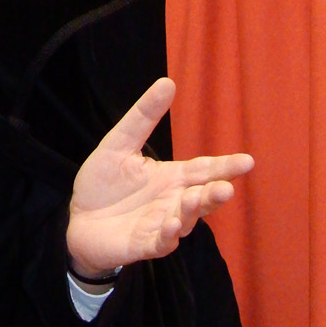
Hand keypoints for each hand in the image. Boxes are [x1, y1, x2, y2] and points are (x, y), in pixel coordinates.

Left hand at [65, 77, 253, 278]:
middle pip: (201, 197)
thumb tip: (168, 82)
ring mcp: (161, 225)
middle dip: (214, 193)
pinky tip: (172, 224)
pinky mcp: (144, 244)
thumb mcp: (120, 142)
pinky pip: (162, 242)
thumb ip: (144, 116)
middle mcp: (172, 202)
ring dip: (193, 211)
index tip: (247, 161)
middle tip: (226, 187)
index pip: (203, 170)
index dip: (225, 166)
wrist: (78, 218)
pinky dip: (169, 235)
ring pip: (186, 220)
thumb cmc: (103, 182)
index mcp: (171, 178)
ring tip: (196, 198)